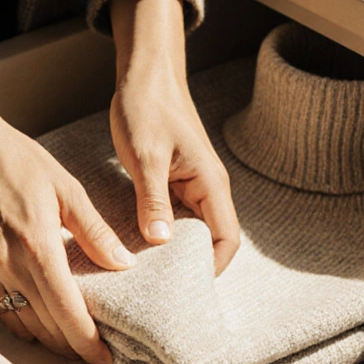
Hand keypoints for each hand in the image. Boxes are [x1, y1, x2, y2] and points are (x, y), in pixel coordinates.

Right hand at [0, 64, 135, 363]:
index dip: (87, 343)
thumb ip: (95, 232)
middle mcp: (7, 265)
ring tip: (69, 345)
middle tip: (93, 355)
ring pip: (19, 325)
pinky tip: (35, 325)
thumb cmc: (13, 160)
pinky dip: (19, 325)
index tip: (103, 359)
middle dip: (71, 348)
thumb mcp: (67, 190)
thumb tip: (122, 263)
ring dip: (46, 341)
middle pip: (44, 327)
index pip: (67, 312)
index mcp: (37, 246)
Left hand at [110, 0, 239, 274]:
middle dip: (190, 266)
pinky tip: (138, 247)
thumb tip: (162, 241)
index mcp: (211, 183)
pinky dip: (161, 234)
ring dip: (174, 252)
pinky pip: (174, 218)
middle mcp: (207, 189)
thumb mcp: (145, 156)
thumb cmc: (147, 107)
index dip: (211, 267)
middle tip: (160, 291)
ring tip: (147, 276)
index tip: (183, 289)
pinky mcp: (174, 182)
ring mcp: (191, 186)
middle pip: (210, 241)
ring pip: (191, 231)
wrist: (144, 73)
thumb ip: (153, 200)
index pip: (226, 239)